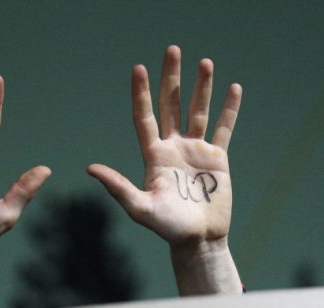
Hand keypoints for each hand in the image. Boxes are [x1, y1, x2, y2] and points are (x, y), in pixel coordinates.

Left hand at [87, 45, 241, 249]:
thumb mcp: (140, 208)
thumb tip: (90, 169)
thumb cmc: (168, 228)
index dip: (141, 94)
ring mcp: (195, 151)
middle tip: (171, 50)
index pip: (145, 117)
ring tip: (204, 62)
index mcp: (154, 155)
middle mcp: (173, 148)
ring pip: (198, 111)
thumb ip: (118, 187)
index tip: (138, 69)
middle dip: (171, 78)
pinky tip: (233, 88)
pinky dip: (229, 109)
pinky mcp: (217, 159)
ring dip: (201, 87)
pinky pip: (224, 128)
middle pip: (171, 105)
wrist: (198, 240)